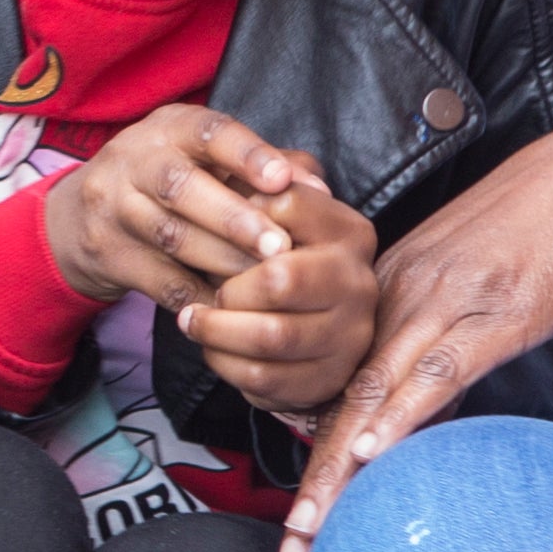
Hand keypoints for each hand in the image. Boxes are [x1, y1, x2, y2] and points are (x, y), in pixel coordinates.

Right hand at [39, 104, 327, 307]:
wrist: (80, 217)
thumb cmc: (173, 180)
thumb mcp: (210, 159)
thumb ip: (270, 166)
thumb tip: (318, 189)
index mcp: (171, 128)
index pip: (208, 132)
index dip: (246, 155)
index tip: (281, 181)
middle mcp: (135, 160)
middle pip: (181, 186)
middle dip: (235, 219)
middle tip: (280, 247)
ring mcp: (115, 208)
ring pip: (171, 237)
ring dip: (223, 261)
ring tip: (264, 281)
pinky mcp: (109, 256)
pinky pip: (161, 282)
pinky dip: (201, 296)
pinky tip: (232, 306)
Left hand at [178, 167, 377, 415]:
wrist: (306, 319)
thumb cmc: (278, 255)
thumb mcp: (275, 212)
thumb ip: (263, 186)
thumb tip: (257, 173)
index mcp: (350, 232)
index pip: (287, 208)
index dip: (237, 219)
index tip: (211, 227)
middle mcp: (359, 282)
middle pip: (280, 280)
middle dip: (228, 288)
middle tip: (203, 290)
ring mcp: (350, 335)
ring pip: (272, 336)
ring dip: (217, 330)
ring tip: (193, 319)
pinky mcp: (329, 378)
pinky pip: (267, 378)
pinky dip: (227, 364)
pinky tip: (213, 348)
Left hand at [279, 89, 552, 551]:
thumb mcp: (480, 273)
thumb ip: (445, 330)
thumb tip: (431, 395)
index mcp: (396, 286)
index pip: (343, 384)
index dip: (317, 455)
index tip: (302, 517)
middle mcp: (406, 295)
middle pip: (344, 402)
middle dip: (314, 484)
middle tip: (291, 548)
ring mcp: (449, 303)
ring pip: (375, 397)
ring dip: (340, 474)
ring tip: (313, 532)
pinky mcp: (499, 312)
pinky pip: (440, 373)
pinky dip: (402, 417)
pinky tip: (373, 456)